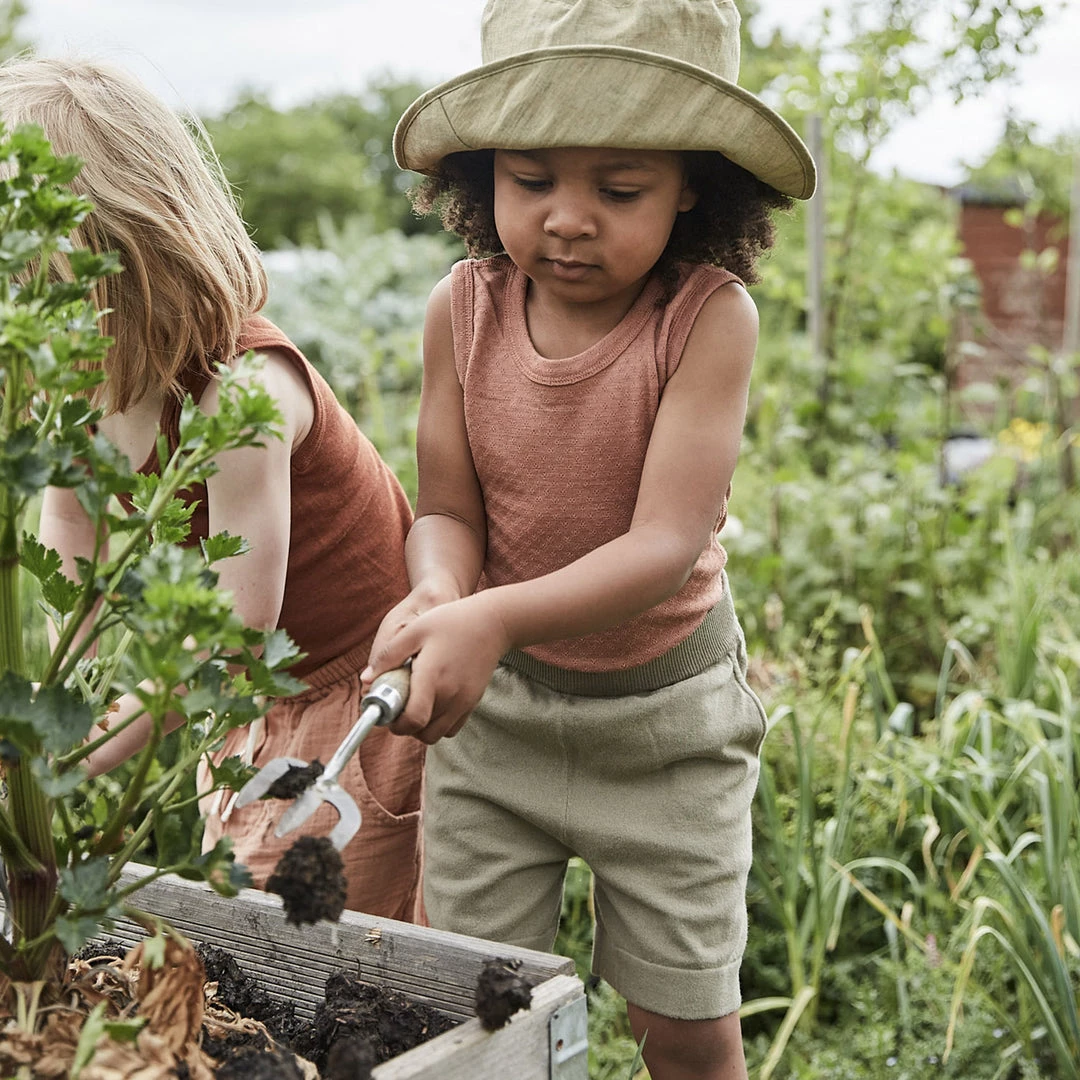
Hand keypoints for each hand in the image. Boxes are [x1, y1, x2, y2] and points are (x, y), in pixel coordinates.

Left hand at [362, 592, 510, 743]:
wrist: (493, 622)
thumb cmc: (451, 621)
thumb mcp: (415, 630)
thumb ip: (388, 656)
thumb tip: (365, 680)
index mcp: (433, 678)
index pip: (412, 720)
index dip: (394, 723)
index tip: (387, 710)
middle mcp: (450, 696)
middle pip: (422, 733)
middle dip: (405, 726)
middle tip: (398, 706)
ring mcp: (464, 702)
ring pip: (436, 735)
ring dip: (421, 727)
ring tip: (415, 703)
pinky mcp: (473, 702)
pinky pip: (451, 728)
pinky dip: (438, 724)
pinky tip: (432, 702)